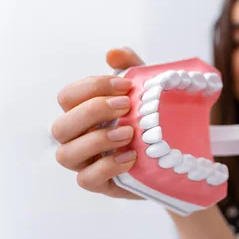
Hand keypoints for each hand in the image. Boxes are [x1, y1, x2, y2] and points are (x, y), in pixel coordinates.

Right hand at [51, 47, 144, 198]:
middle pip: (61, 125)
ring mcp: (86, 163)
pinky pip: (87, 179)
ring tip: (128, 134)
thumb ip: (134, 67)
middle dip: (92, 111)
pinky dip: (107, 167)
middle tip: (126, 106)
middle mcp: (78, 138)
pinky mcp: (101, 184)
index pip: (68, 96)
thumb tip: (113, 54)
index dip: (92, 88)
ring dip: (96, 140)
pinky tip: (131, 157)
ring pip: (66, 154)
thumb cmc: (154, 120)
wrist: (177, 156)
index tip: (126, 86)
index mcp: (84, 113)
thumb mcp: (148, 90)